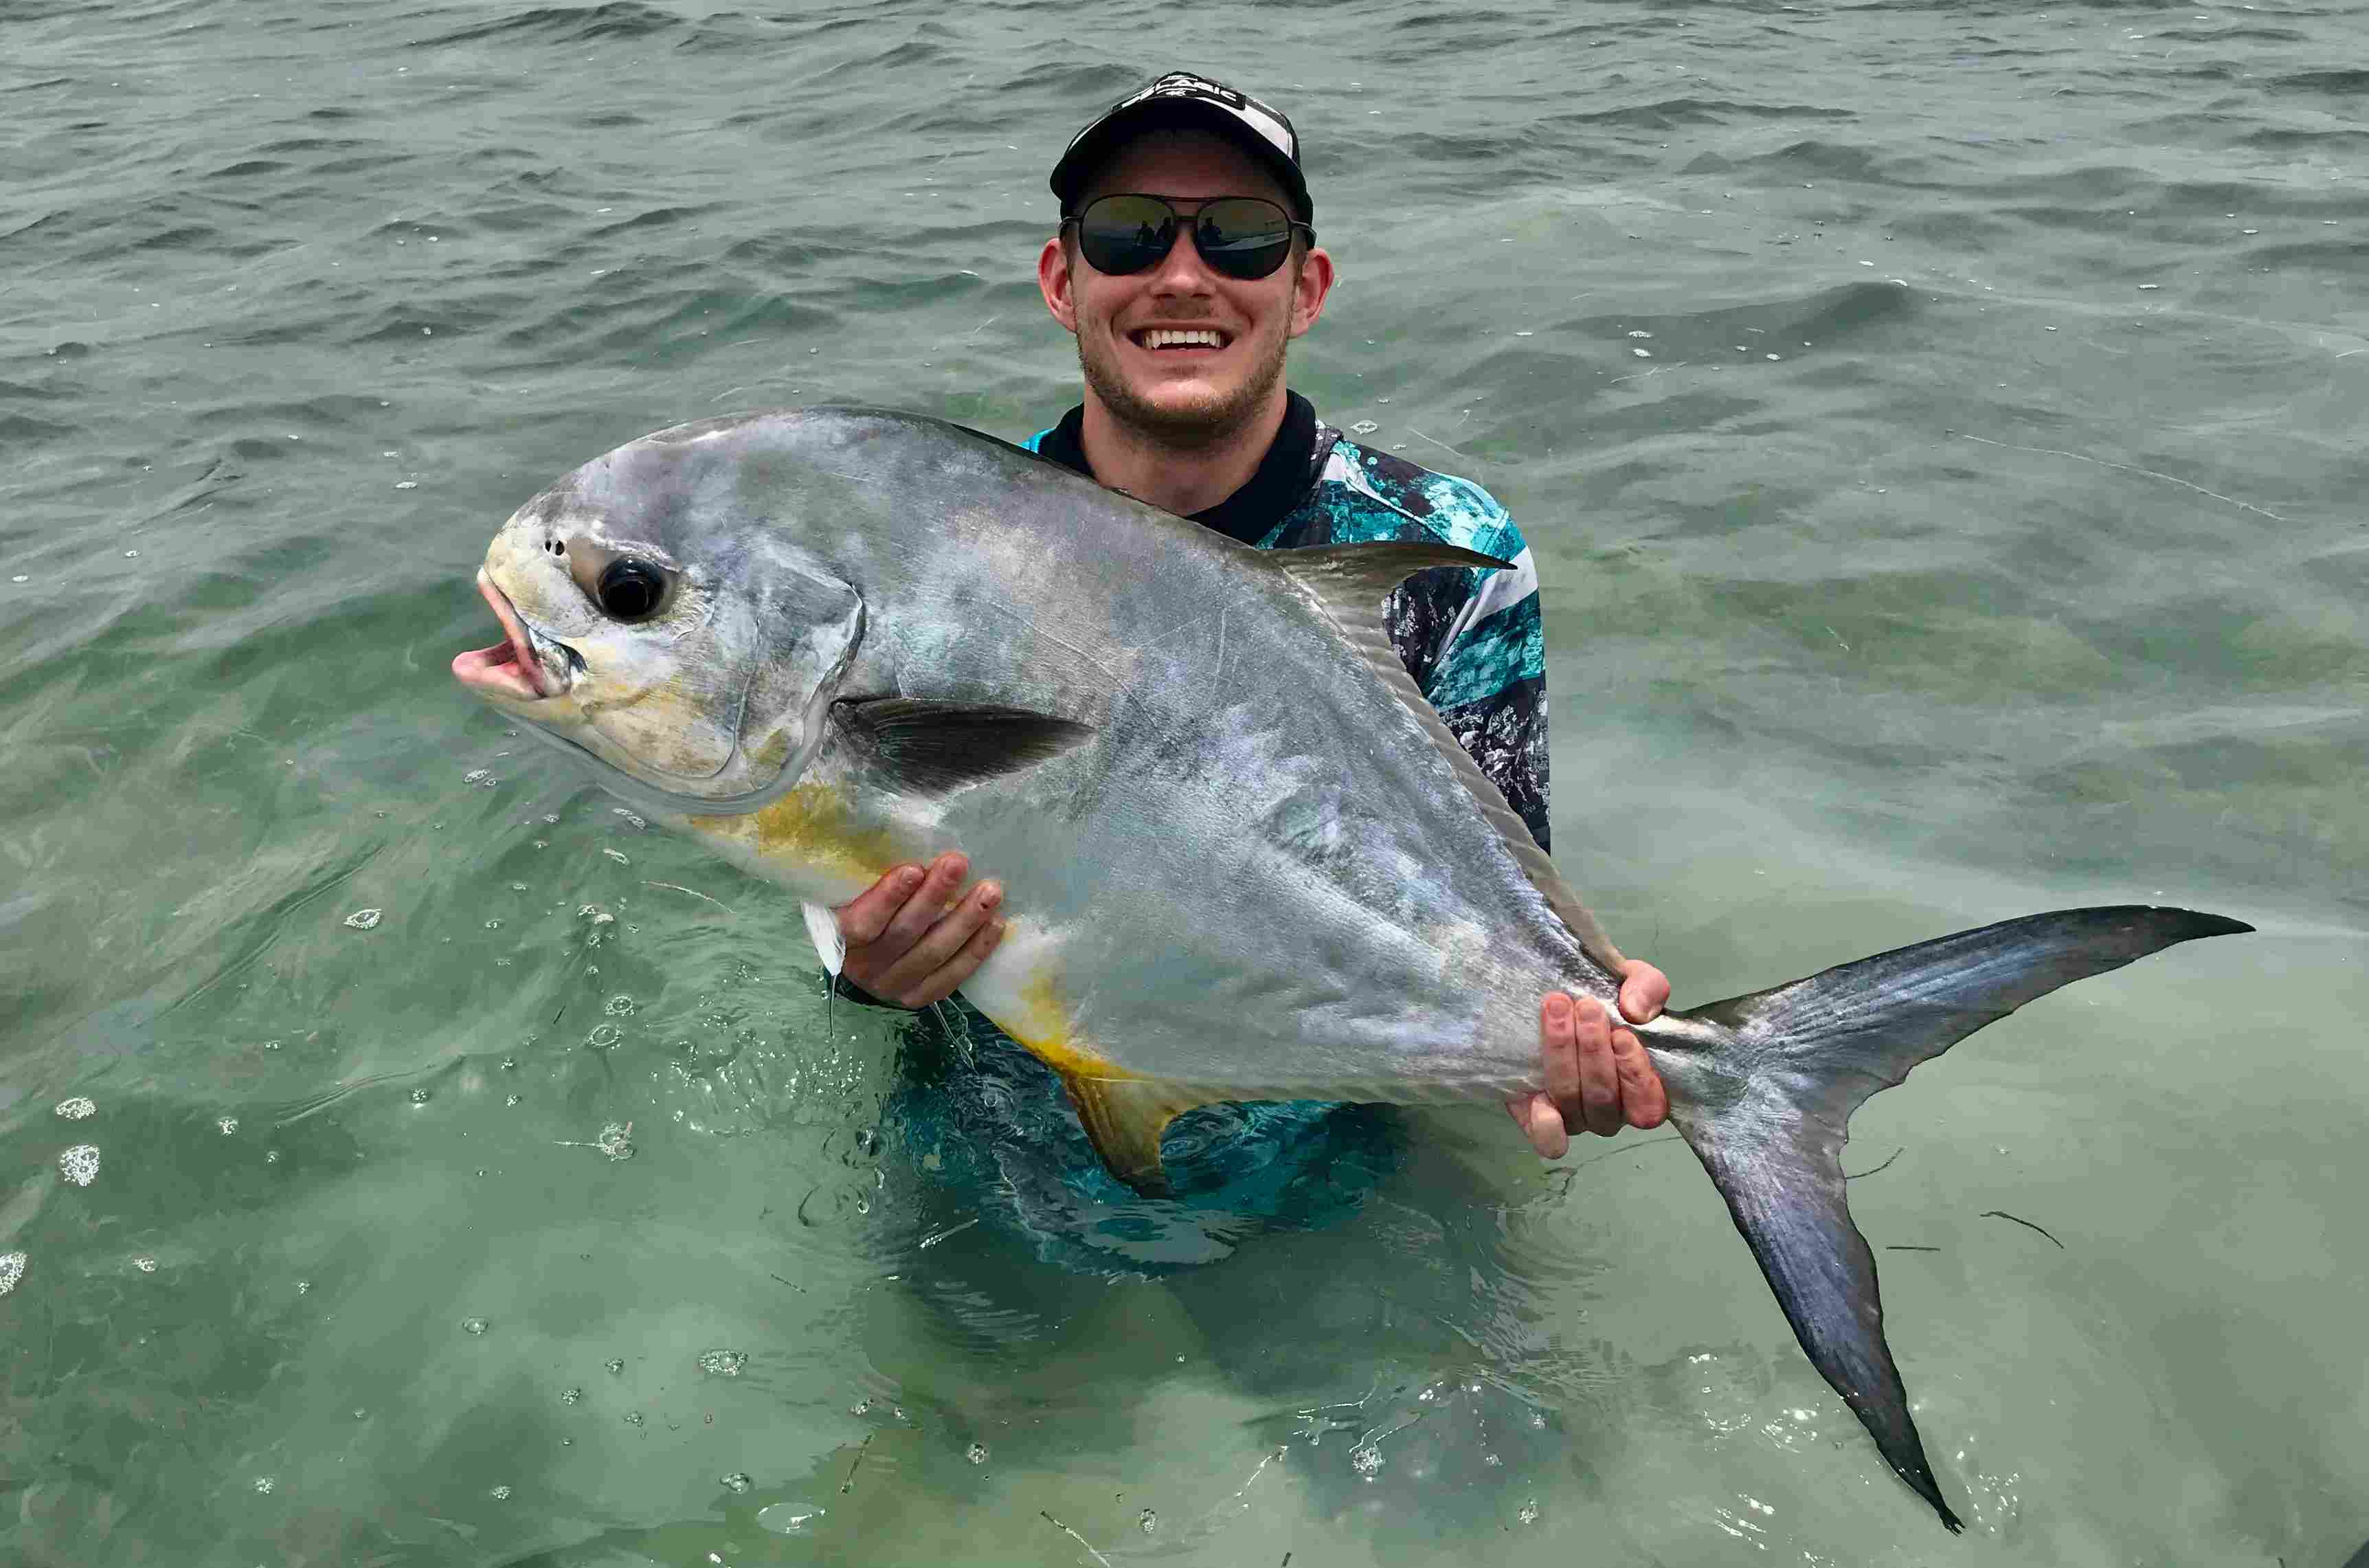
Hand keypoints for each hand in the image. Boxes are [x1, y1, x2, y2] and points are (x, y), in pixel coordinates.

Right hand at [832, 851, 1005, 1007]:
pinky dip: (976, 950)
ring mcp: (894, 986)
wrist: (862, 965)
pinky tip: (996, 924)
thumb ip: (867, 880)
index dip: (889, 897)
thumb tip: (907, 841)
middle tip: (958, 864)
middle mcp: (867, 968)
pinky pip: (952, 976)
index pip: (864, 921)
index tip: (914, 869)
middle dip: (934, 896)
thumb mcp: (850, 897)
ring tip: (990, 891)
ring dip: (965, 920)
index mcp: (842, 939)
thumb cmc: (860, 914)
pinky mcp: (919, 998)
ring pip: (933, 953)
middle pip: (905, 933)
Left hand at [1505, 960, 1671, 1158]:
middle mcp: (1608, 1111)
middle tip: (1585, 1006)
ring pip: (1571, 1102)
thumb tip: (1635, 1011)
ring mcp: (1573, 1115)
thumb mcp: (1631, 981)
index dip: (1636, 1077)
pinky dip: (1545, 1125)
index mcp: (1640, 1088)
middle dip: (1593, 1050)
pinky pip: (1547, 1140)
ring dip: (1563, 1055)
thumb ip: (1646, 987)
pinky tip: (1537, 1100)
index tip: (1622, 1035)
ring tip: (1556, 1009)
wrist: (1556, 994)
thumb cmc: (1604, 995)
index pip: (1648, 1107)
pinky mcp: (1535, 1115)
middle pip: (1603, 1099)